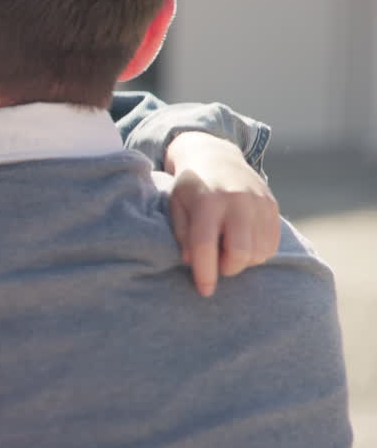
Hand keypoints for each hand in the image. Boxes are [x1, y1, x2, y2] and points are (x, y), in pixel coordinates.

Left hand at [165, 132, 280, 296]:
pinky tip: (243, 245)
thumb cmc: (190, 187)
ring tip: (227, 251)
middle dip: (228, 268)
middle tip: (216, 264)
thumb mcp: (176, 206)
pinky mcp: (272, 206)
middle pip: (240, 252)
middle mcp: (236, 200)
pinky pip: (272, 244)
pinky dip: (258, 253)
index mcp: (207, 201)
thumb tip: (192, 262)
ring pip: (259, 252)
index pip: (206, 244)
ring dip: (242, 262)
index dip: (205, 272)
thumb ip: (182, 234)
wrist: (216, 156)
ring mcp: (259, 202)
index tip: (204, 291)